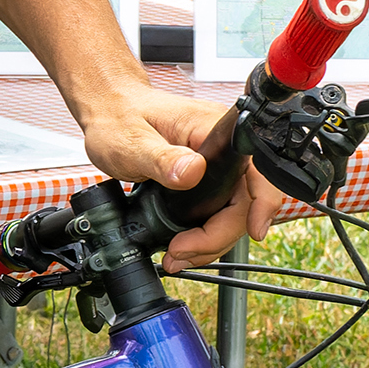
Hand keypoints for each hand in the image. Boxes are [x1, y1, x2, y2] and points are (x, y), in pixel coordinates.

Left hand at [73, 83, 289, 268]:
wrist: (108, 112)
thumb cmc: (118, 118)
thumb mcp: (132, 142)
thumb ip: (162, 158)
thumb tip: (193, 172)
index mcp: (213, 130)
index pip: (255, 171)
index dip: (260, 205)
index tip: (254, 231)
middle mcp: (223, 147)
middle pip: (245, 201)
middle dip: (217, 236)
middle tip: (182, 252)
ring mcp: (216, 163)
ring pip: (232, 211)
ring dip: (209, 241)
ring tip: (178, 255)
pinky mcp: (207, 177)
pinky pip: (217, 209)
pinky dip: (203, 233)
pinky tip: (183, 244)